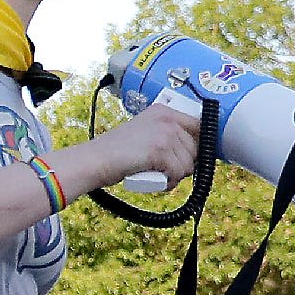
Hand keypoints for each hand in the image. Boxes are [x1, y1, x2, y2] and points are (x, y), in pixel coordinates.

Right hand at [74, 105, 200, 193]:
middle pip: (197, 148)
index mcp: (164, 111)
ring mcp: (165, 134)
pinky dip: (169, 183)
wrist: (95, 160)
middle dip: (184, 163)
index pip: (199, 126)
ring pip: (189, 164)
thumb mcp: (144, 131)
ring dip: (176, 175)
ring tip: (157, 175)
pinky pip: (178, 173)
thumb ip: (166, 133)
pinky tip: (157, 181)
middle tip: (164, 168)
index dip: (197, 145)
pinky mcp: (161, 151)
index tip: (189, 156)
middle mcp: (167, 118)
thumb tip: (195, 149)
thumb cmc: (115, 151)